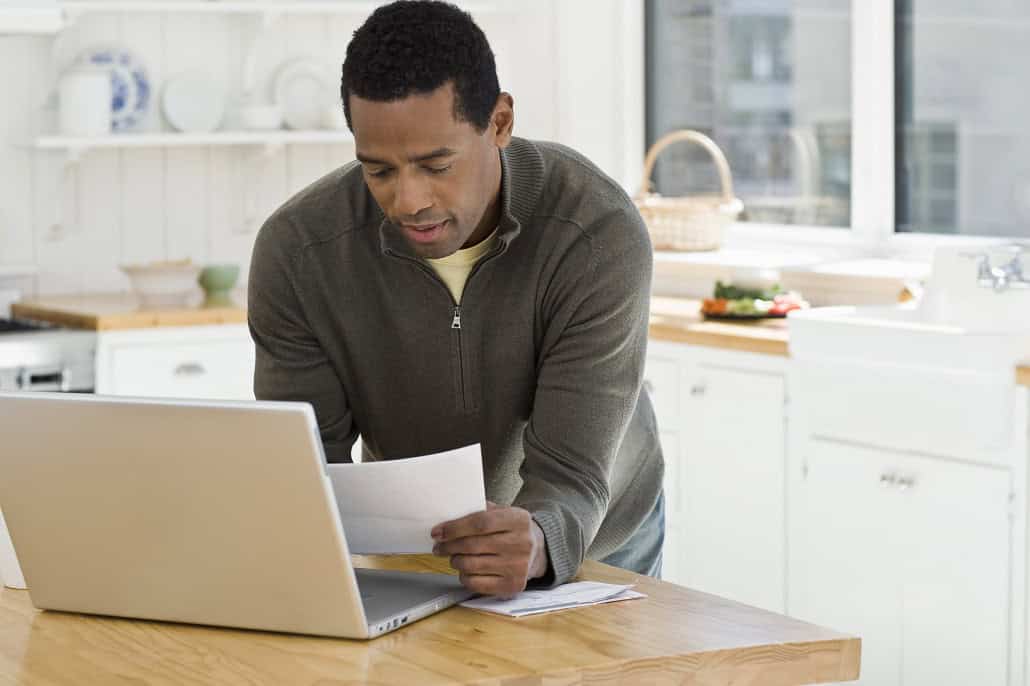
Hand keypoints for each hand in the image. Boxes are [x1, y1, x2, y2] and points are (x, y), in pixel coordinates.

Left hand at [431, 501, 548, 595]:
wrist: (537, 551)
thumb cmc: (512, 530)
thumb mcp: (502, 512)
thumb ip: (479, 511)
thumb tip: (448, 516)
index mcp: (518, 520)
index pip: (480, 523)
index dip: (454, 528)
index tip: (438, 532)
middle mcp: (521, 543)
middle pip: (473, 545)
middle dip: (449, 546)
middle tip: (439, 546)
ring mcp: (518, 566)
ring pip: (471, 565)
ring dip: (455, 561)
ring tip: (453, 556)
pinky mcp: (512, 585)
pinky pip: (476, 584)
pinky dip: (464, 576)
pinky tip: (466, 570)